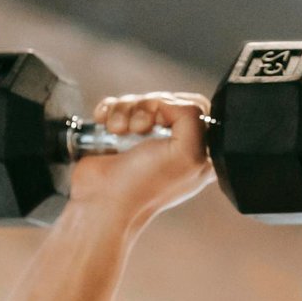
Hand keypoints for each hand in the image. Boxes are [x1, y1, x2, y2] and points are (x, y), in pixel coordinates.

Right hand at [68, 92, 216, 225]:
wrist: (102, 201)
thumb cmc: (144, 185)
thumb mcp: (187, 153)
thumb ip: (192, 117)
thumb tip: (169, 102)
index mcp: (199, 150)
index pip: (197, 106)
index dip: (177, 105)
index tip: (161, 122)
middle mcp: (174, 142)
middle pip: (165, 99)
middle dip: (147, 108)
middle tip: (139, 129)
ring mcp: (146, 138)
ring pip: (139, 101)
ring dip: (125, 111)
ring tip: (119, 132)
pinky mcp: (120, 134)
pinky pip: (117, 105)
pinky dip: (110, 112)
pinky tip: (108, 127)